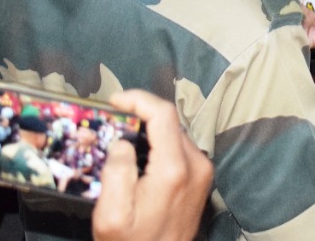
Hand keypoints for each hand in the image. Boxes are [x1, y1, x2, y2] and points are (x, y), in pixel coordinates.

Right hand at [93, 90, 212, 240]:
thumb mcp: (111, 215)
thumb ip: (116, 172)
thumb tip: (123, 141)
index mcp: (175, 169)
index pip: (163, 114)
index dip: (138, 99)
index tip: (114, 101)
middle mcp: (196, 165)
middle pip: (170, 121)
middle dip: (141, 115)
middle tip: (114, 121)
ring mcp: (203, 172)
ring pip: (175, 134)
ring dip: (150, 130)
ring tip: (123, 137)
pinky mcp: (202, 180)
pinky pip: (180, 149)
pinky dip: (160, 144)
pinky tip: (141, 156)